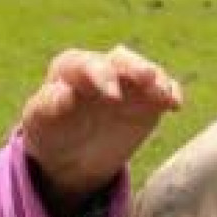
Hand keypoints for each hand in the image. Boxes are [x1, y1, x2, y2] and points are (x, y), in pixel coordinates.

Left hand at [17, 45, 182, 212]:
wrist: (72, 156)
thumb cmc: (52, 132)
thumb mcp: (41, 122)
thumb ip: (49, 105)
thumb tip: (63, 93)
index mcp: (71, 68)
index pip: (85, 64)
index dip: (99, 75)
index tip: (110, 95)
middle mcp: (102, 68)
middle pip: (120, 60)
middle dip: (133, 68)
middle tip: (145, 79)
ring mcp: (127, 81)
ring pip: (144, 71)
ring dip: (156, 78)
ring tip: (163, 94)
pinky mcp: (147, 98)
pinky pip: (163, 89)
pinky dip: (170, 92)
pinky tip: (174, 105)